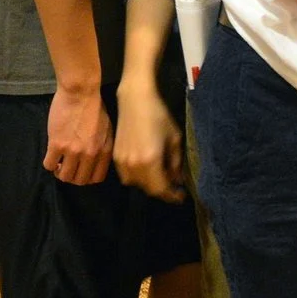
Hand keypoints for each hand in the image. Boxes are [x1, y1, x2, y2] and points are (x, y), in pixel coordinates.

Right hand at [45, 84, 113, 184]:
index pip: (96, 178)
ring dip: (59, 172)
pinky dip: (49, 163)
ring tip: (58, 163)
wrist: (80, 92)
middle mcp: (90, 154)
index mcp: (104, 151)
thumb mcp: (108, 129)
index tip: (80, 171)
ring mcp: (73, 150)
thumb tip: (96, 161)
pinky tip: (51, 155)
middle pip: (79, 180)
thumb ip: (103, 147)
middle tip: (67, 168)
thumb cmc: (95, 106)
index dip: (86, 178)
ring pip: (64, 176)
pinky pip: (49, 164)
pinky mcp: (57, 143)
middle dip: (72, 177)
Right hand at [112, 83, 184, 201]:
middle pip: (149, 189)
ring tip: (161, 177)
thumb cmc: (159, 116)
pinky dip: (138, 178)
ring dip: (150, 185)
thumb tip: (177, 180)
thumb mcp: (174, 140)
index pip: (161, 189)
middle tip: (174, 187)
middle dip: (163, 190)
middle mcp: (134, 165)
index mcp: (150, 161)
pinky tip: (147, 169)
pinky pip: (127, 176)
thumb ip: (176, 163)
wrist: (135, 100)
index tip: (181, 196)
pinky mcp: (115, 157)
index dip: (172, 196)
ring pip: (137, 184)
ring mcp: (122, 162)